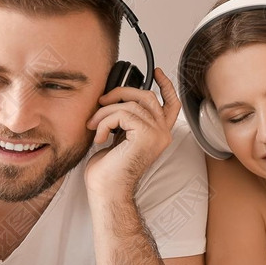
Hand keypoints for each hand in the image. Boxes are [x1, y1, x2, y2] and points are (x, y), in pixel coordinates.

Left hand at [83, 66, 179, 203]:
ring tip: (94, 128)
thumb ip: (125, 119)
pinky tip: (100, 138)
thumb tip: (115, 98)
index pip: (170, 104)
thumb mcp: (119, 137)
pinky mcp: (146, 135)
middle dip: (120, 93)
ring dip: (105, 112)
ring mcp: (157, 134)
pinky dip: (105, 122)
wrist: (107, 191)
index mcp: (158, 135)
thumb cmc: (109, 172)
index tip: (157, 73)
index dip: (166, 85)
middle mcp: (162, 134)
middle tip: (102, 102)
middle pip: (147, 96)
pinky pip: (122, 113)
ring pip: (130, 104)